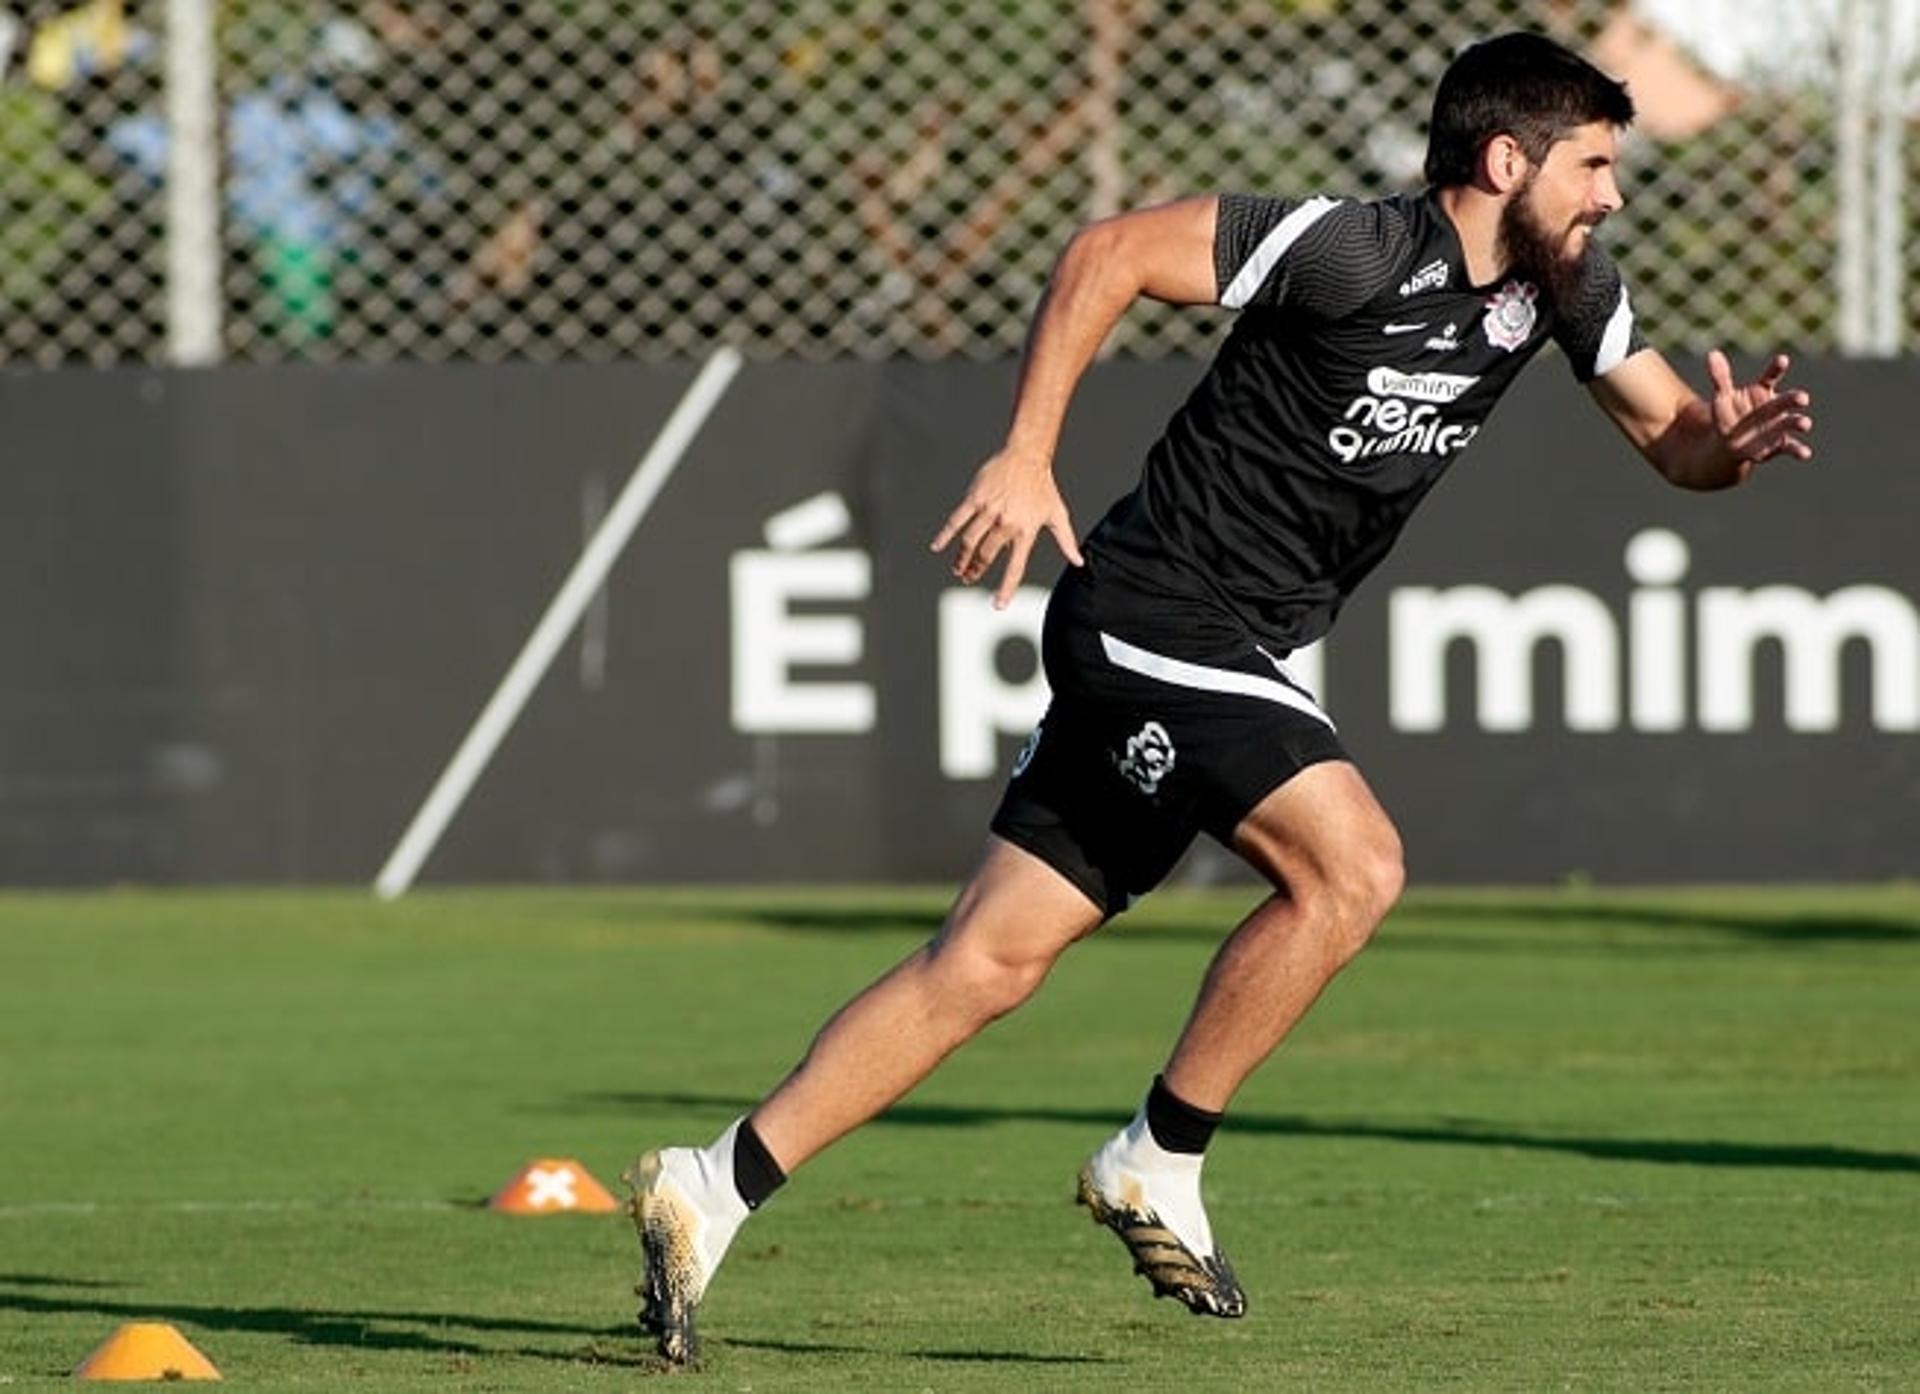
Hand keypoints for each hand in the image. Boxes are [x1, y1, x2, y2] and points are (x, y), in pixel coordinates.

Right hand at [930, 449, 1084, 607]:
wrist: (1027, 456)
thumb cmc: (1043, 486)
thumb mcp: (1057, 514)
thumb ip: (1066, 541)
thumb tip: (1079, 563)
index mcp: (1025, 531)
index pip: (1015, 567)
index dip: (1006, 588)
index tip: (998, 605)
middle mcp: (1006, 524)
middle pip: (986, 556)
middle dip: (976, 571)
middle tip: (969, 579)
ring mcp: (988, 511)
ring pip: (970, 542)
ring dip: (961, 559)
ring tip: (958, 568)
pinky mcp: (975, 498)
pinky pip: (956, 520)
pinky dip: (945, 535)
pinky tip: (937, 547)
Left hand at [1707, 349, 1813, 466]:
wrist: (1731, 444)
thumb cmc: (1729, 415)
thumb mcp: (1722, 397)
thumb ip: (1720, 377)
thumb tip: (1712, 353)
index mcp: (1762, 391)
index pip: (1771, 376)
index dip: (1776, 368)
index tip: (1782, 360)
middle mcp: (1775, 406)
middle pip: (1787, 401)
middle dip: (1795, 399)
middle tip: (1802, 398)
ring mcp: (1780, 425)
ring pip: (1793, 422)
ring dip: (1799, 423)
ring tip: (1804, 424)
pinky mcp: (1780, 445)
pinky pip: (1792, 447)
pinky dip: (1799, 450)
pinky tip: (1806, 454)